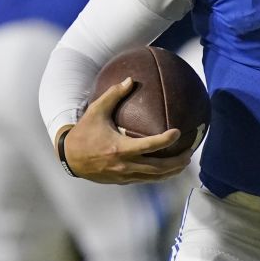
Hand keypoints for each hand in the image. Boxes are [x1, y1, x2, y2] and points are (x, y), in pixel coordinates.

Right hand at [61, 78, 193, 183]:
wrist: (69, 158)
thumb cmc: (84, 132)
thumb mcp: (96, 110)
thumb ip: (114, 94)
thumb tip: (131, 79)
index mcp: (120, 148)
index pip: (150, 146)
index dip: (166, 140)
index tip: (178, 132)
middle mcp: (124, 165)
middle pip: (158, 168)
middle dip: (177, 162)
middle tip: (190, 152)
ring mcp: (124, 175)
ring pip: (154, 177)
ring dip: (171, 171)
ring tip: (184, 162)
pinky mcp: (122, 181)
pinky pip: (145, 179)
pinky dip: (158, 175)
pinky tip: (167, 168)